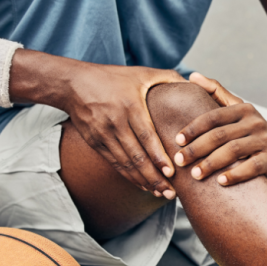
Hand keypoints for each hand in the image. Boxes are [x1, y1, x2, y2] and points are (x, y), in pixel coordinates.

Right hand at [64, 64, 184, 198]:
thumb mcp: (141, 73)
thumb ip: (168, 78)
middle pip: (137, 156)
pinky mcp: (95, 142)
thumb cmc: (112, 77)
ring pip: (126, 164)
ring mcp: (103, 134)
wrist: (73, 83)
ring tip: (161, 192)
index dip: (158, 156)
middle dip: (154, 177)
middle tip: (171, 192)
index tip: (171, 172)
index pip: (146, 136)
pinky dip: (130, 176)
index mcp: (130, 106)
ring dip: (143, 181)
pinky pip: (115, 164)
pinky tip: (143, 185)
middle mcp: (115, 122)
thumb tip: (193, 83)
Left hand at [173, 73, 266, 185]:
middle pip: (220, 135)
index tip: (177, 141)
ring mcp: (264, 140)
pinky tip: (220, 182)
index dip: (193, 128)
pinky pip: (251, 167)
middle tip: (180, 161)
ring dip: (211, 163)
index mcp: (242, 109)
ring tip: (195, 174)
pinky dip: (235, 174)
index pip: (213, 117)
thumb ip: (215, 91)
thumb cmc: (250, 129)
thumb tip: (191, 75)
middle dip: (197, 149)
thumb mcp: (236, 108)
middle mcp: (254, 122)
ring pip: (233, 151)